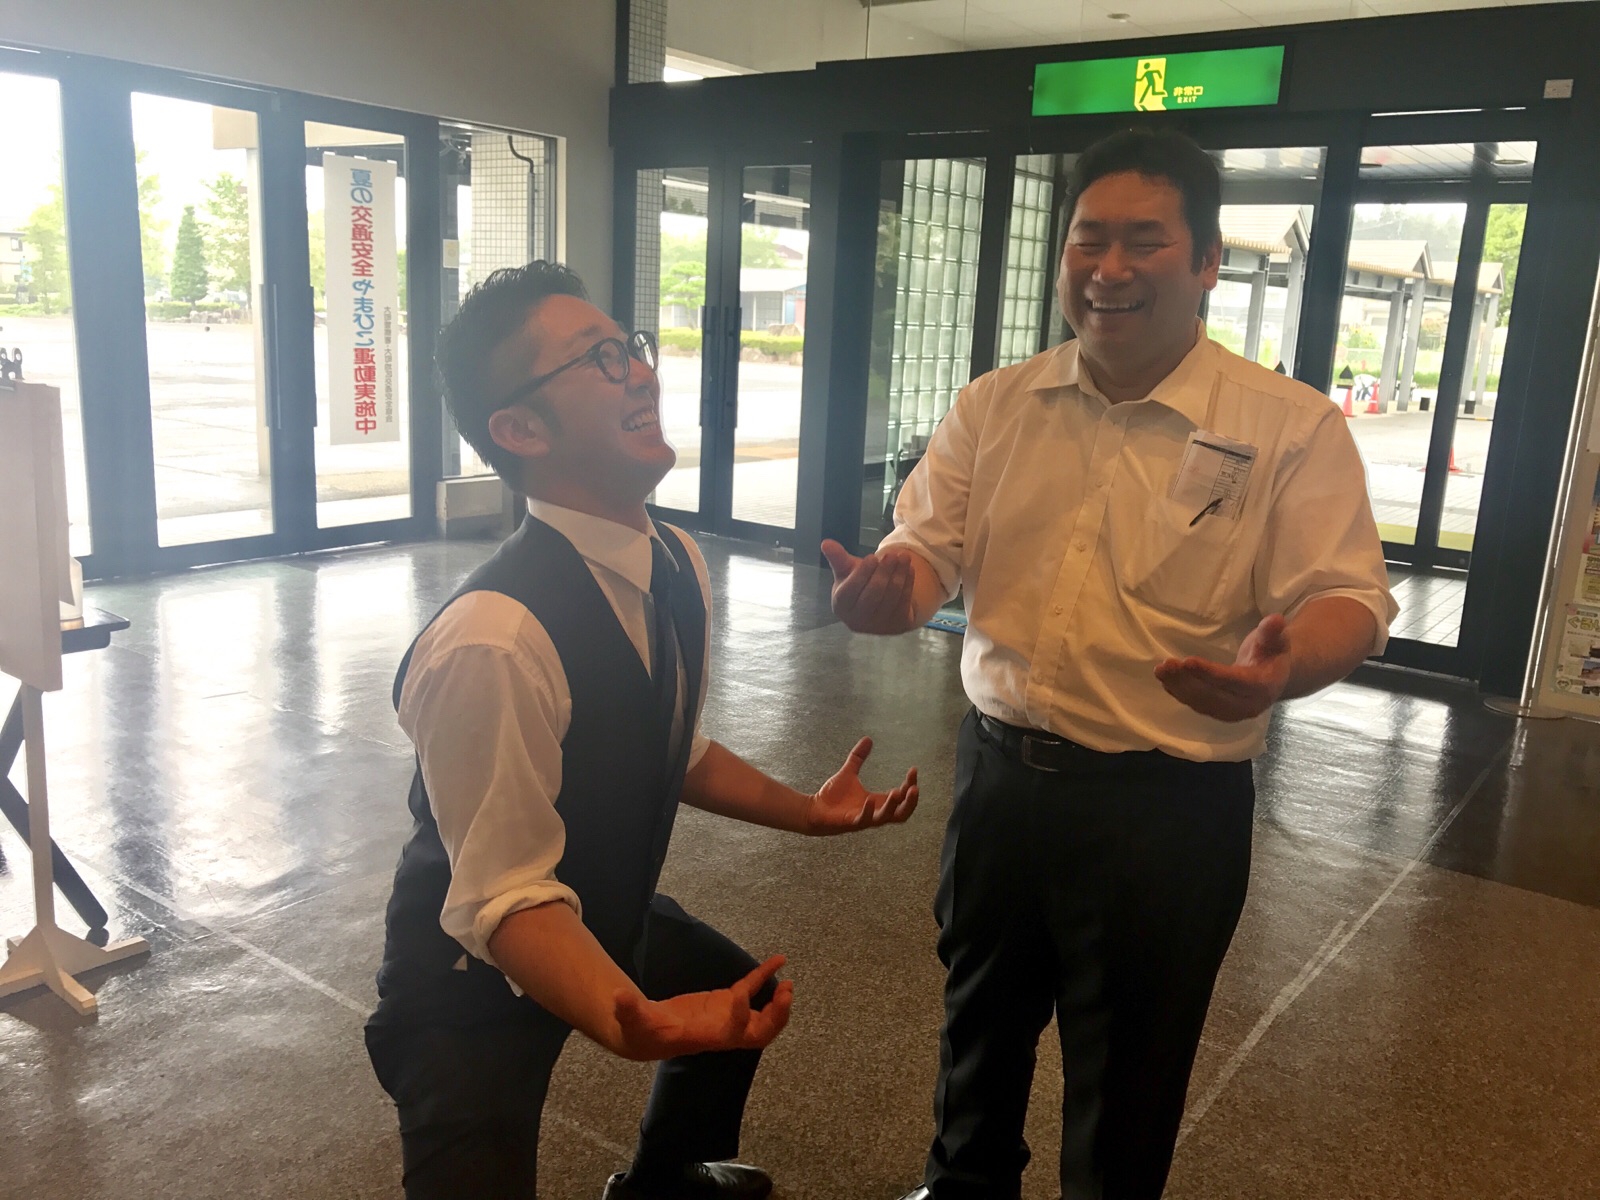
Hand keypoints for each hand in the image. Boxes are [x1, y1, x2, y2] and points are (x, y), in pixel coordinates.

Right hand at [612, 955, 794, 1060]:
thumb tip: (617, 995)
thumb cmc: (641, 1031)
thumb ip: (629, 1009)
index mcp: (706, 1036)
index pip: (732, 1032)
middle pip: (759, 1034)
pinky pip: (750, 990)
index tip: (744, 994)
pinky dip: (763, 977)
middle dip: (776, 1017)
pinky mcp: (724, 1003)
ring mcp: (727, 1018)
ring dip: (778, 1005)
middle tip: (786, 993)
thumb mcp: (633, 1020)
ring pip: (763, 1020)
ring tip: (788, 983)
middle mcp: (723, 1031)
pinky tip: (777, 960)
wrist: (646, 1037)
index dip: (741, 1015)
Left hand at [805, 737, 918, 834]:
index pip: (902, 797)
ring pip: (886, 818)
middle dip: (911, 802)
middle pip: (902, 814)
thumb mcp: (849, 773)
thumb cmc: (833, 797)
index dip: (910, 784)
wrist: (814, 809)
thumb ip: (858, 757)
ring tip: (898, 792)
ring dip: (893, 807)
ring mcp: (864, 819)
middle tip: (915, 788)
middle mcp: (875, 812)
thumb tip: (868, 738)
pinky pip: (863, 820)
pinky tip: (869, 800)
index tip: (913, 769)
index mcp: (878, 801)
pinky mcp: (850, 822)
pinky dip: (868, 812)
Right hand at [821, 539, 918, 633]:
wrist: (878, 607)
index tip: (872, 556)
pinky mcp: (896, 627)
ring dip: (899, 575)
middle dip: (884, 572)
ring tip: (904, 557)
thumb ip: (837, 558)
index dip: (862, 573)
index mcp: (841, 606)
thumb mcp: (847, 572)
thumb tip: (826, 543)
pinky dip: (908, 584)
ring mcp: (878, 627)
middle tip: (892, 554)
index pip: (851, 590)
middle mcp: (857, 621)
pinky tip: (909, 569)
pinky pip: (904, 602)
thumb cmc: (860, 586)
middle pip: (873, 594)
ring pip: (891, 597)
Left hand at [1154, 613, 1291, 721]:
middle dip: (1187, 680)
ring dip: (1178, 687)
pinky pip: (1197, 704)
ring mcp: (1232, 713)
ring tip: (1160, 670)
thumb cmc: (1272, 653)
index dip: (1209, 673)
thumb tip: (1276, 619)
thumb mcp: (1277, 640)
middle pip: (1212, 695)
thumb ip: (1273, 631)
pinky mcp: (1220, 713)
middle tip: (1166, 664)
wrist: (1274, 676)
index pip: (1233, 681)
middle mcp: (1248, 706)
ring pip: (1201, 701)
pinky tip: (1165, 681)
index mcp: (1263, 687)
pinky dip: (1180, 693)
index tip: (1188, 661)